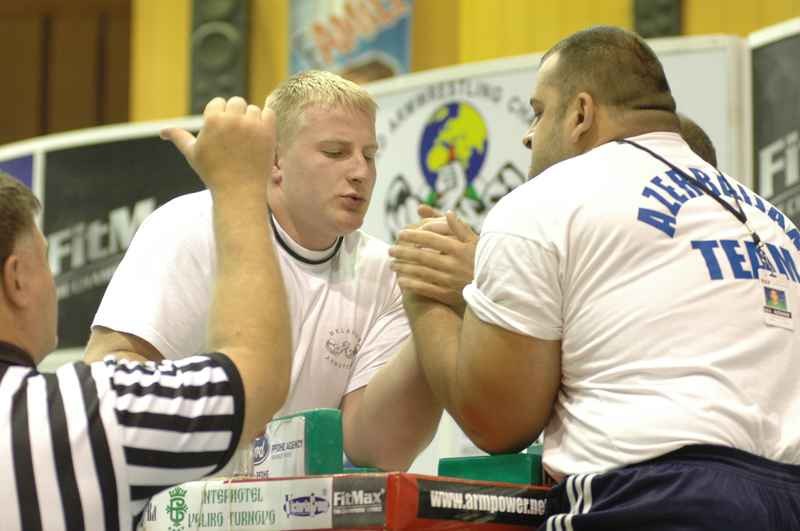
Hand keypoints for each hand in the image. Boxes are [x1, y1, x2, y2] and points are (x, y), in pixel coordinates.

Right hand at [161, 97, 275, 195]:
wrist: (239, 191)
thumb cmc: (213, 174)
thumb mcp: (193, 154)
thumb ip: (179, 137)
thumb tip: (162, 132)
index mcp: (212, 120)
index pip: (218, 102)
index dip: (219, 117)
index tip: (222, 134)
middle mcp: (232, 119)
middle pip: (236, 102)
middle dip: (235, 115)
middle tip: (235, 137)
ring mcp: (252, 125)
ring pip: (253, 108)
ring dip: (250, 119)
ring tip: (246, 140)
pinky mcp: (268, 132)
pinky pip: (269, 113)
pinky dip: (265, 121)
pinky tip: (259, 136)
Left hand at [390, 211, 477, 314]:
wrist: (494, 290)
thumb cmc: (482, 261)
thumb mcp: (476, 242)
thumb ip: (460, 227)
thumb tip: (447, 212)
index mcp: (458, 248)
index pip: (430, 239)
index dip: (413, 235)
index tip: (400, 233)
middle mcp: (453, 264)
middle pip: (421, 256)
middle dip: (403, 252)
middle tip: (390, 249)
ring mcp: (450, 280)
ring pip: (420, 272)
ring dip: (403, 268)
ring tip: (392, 264)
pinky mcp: (448, 295)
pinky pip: (426, 289)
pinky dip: (412, 284)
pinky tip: (401, 281)